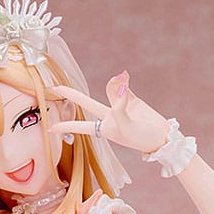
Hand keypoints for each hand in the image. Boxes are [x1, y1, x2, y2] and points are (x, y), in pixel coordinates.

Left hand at [49, 71, 169, 153]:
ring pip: (110, 90)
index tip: (50, 128)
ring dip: (114, 83)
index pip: (79, 126)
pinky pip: (123, 87)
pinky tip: (125, 76)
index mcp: (104, 128)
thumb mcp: (127, 126)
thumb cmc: (143, 137)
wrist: (163, 136)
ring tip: (123, 79)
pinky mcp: (131, 99)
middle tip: (54, 88)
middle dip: (71, 96)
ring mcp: (119, 107)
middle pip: (86, 104)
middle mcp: (109, 117)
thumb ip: (119, 106)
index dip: (65, 127)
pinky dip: (122, 81)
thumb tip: (117, 84)